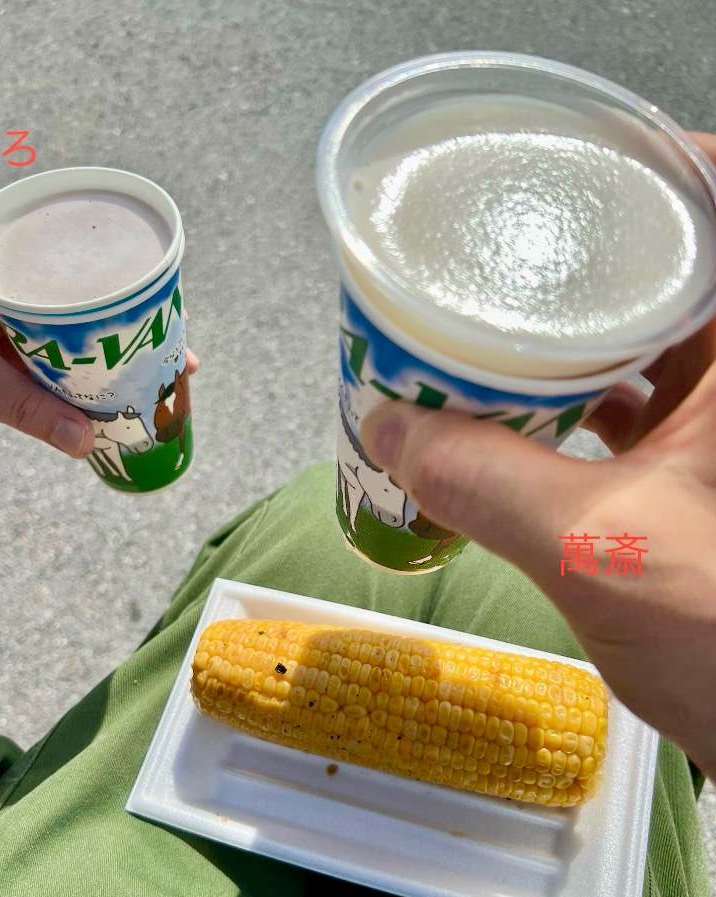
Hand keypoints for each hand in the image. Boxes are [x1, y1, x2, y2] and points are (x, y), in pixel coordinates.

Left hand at [0, 239, 198, 457]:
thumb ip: (21, 407)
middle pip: (84, 300)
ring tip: (154, 378)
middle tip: (178, 358)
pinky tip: (103, 392)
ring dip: (107, 354)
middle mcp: (1, 279)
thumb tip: (86, 443)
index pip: (78, 264)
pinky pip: (47, 352)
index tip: (171, 318)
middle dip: (132, 330)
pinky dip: (75, 372)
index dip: (129, 294)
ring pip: (68, 328)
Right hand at [361, 133, 715, 778]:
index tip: (575, 175)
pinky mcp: (707, 472)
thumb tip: (390, 427)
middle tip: (503, 257)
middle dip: (585, 263)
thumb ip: (485, 481)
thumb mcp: (597, 548)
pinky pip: (641, 404)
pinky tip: (520, 421)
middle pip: (671, 274)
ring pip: (650, 343)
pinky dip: (580, 405)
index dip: (659, 169)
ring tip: (490, 335)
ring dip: (573, 340)